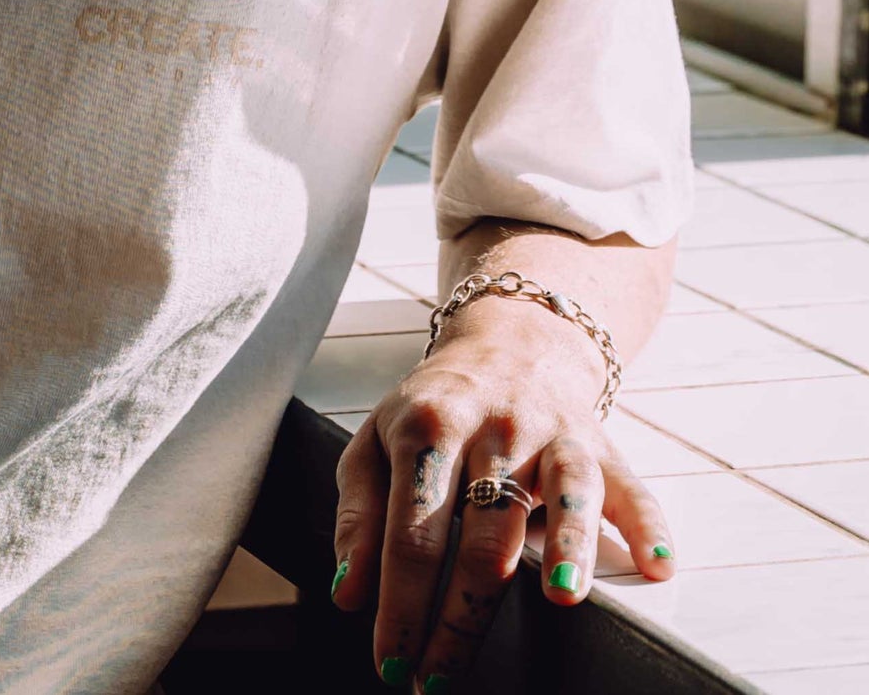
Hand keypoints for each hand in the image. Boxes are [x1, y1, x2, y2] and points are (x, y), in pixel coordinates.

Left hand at [329, 299, 677, 689]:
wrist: (507, 343)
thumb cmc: (432, 409)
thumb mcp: (376, 443)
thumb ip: (359, 515)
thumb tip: (347, 595)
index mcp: (425, 428)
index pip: (411, 531)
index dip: (400, 604)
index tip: (391, 664)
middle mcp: (490, 427)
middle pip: (483, 533)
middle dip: (462, 616)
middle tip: (442, 679)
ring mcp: (549, 432)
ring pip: (560, 496)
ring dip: (568, 548)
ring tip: (562, 601)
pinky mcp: (599, 442)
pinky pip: (629, 485)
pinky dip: (647, 523)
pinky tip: (657, 566)